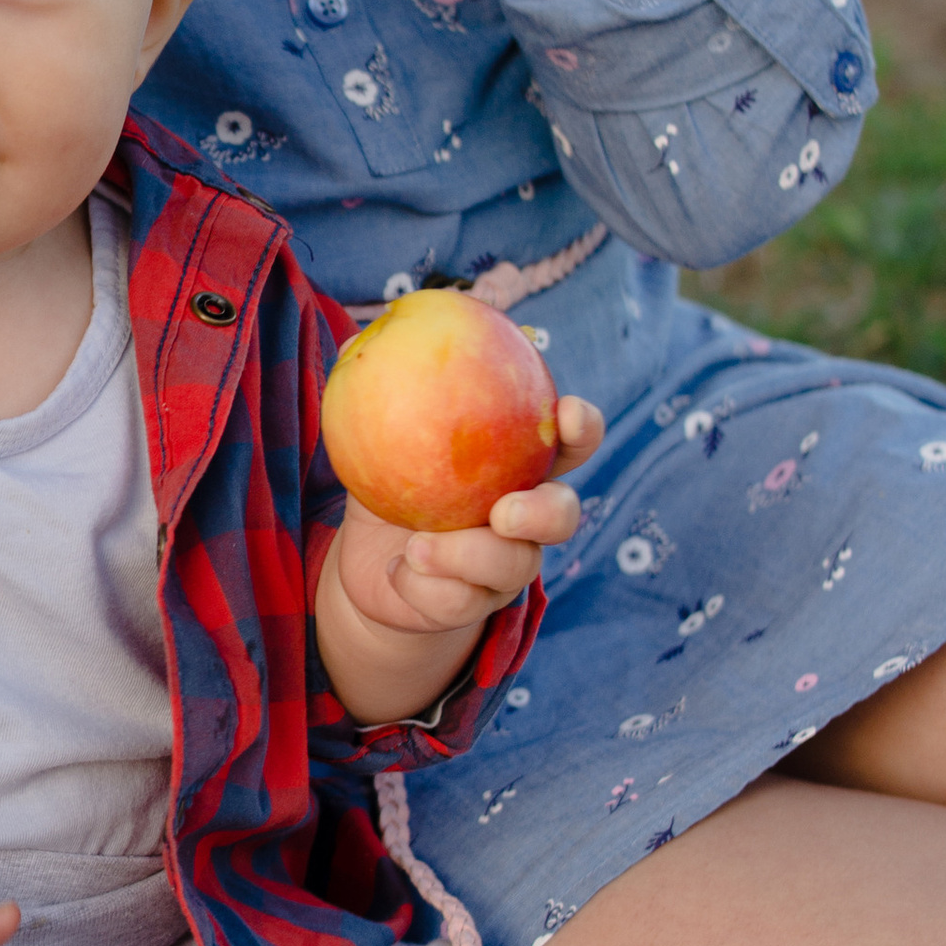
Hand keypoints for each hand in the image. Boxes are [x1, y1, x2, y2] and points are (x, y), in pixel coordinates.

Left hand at [317, 397, 602, 721]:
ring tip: (419, 547)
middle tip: (503, 511)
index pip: (568, 443)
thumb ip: (379, 386)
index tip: (568, 412)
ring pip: (512, 568)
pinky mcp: (469, 608)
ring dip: (464, 558)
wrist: (370, 562)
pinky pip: (458, 603)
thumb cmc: (388, 480)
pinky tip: (399, 570)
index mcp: (517, 466)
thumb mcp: (376, 434)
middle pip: (563, 515)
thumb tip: (363, 337)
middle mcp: (524, 519)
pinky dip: (423, 586)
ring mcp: (503, 568)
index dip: (582, 428)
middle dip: (545, 512)